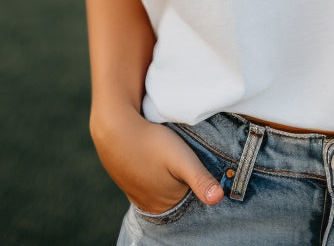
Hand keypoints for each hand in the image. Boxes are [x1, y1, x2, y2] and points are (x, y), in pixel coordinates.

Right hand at [92, 109, 224, 214]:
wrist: (115, 129)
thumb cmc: (151, 144)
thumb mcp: (182, 159)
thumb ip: (200, 179)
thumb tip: (218, 199)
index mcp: (165, 205)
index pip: (190, 198)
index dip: (198, 183)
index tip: (201, 164)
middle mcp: (149, 204)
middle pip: (177, 194)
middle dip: (185, 181)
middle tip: (188, 157)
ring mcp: (136, 193)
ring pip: (163, 185)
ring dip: (169, 175)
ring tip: (173, 155)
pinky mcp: (128, 179)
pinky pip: (149, 178)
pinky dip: (156, 170)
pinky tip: (157, 156)